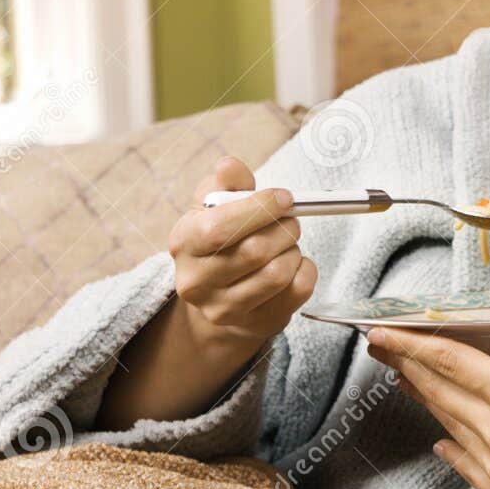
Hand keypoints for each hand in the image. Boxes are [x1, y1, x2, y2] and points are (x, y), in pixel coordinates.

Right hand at [168, 156, 317, 345]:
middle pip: (255, 251)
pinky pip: (298, 289)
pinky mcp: (256, 323)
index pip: (219, 228)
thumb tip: (229, 166)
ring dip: (293, 248)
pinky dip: (306, 268)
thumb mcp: (215, 205)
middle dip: (283, 227)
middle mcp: (196, 282)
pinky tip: (293, 263)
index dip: (259, 209)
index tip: (284, 197)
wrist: (219, 293)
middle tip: (290, 219)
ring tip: (286, 242)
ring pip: (278, 272)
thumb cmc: (221, 238)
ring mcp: (224, 309)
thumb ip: (226, 182)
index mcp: (183, 243)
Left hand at [365, 302, 489, 488]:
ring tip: (404, 376)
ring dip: (424, 396)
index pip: (453, 363)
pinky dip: (449, 442)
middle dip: (405, 364)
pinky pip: (463, 462)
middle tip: (378, 345)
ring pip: (448, 422)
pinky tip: (442, 436)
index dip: (413, 344)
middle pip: (439, 390)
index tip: (381, 331)